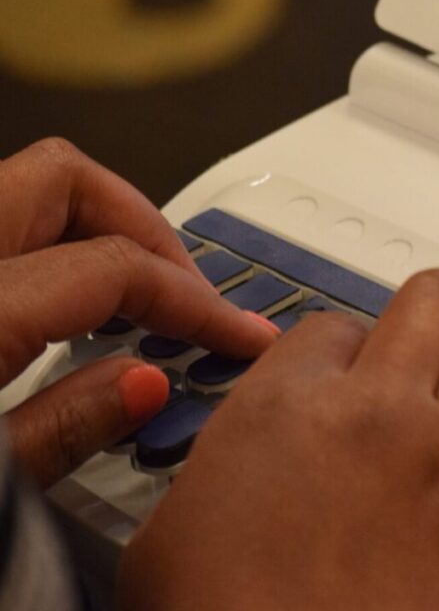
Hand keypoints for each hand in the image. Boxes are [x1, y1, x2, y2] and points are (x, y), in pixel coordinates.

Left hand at [0, 138, 278, 486]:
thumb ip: (58, 430)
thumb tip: (144, 387)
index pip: (116, 267)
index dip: (197, 301)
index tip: (243, 336)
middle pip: (67, 180)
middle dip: (147, 227)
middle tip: (189, 292)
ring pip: (29, 190)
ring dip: (97, 227)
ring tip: (138, 294)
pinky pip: (3, 227)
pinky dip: (51, 247)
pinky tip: (66, 307)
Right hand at [117, 270, 438, 610]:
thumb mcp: (176, 530)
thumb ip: (237, 456)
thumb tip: (270, 440)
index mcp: (287, 406)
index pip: (337, 323)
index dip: (345, 350)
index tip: (349, 379)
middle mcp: (379, 415)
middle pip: (436, 299)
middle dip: (434, 318)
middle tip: (430, 351)